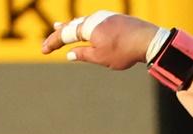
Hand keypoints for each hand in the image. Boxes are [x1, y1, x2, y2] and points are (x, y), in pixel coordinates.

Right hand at [40, 11, 158, 70]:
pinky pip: (96, 22)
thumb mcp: (101, 58)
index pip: (64, 34)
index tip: (43, 50)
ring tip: (62, 26)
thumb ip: (84, 55)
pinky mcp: (116, 19)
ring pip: (84, 22)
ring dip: (73, 26)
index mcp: (87, 27)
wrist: (149, 40)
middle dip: (60, 31)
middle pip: (73, 25)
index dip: (52, 42)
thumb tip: (70, 54)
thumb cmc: (125, 51)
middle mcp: (94, 19)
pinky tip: (88, 28)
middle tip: (52, 33)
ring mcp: (106, 17)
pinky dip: (87, 26)